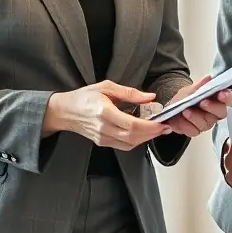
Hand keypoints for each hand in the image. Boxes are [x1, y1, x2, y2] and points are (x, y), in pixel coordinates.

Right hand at [43, 81, 169, 149]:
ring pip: (130, 144)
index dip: (150, 126)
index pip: (132, 125)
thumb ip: (130, 93)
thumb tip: (150, 97)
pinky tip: (143, 133)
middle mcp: (104, 128)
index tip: (163, 122)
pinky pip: (124, 146)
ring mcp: (103, 138)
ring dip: (146, 138)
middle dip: (153, 133)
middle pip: (133, 137)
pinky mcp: (102, 143)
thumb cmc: (84, 97)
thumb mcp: (106, 87)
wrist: (65, 111)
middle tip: (166, 126)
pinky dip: (137, 141)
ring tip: (158, 129)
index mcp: (104, 113)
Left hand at [164, 75, 231, 136]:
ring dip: (195, 117)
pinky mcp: (195, 131)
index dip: (228, 97)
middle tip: (203, 102)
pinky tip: (180, 119)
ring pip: (206, 123)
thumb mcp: (191, 89)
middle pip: (221, 113)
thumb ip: (200, 85)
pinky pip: (194, 131)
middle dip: (212, 107)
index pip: (229, 99)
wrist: (173, 106)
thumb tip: (209, 78)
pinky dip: (185, 125)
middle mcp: (215, 113)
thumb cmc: (186, 97)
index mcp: (218, 100)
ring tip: (186, 110)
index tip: (221, 94)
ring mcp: (206, 123)